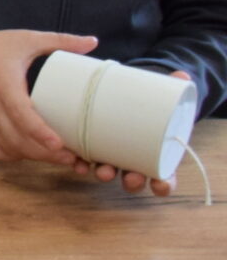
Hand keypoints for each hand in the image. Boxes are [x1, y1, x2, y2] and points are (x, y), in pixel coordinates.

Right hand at [0, 29, 94, 165]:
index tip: (58, 144)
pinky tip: (31, 152)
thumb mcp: (26, 39)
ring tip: (59, 158)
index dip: (39, 132)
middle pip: (16, 139)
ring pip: (8, 147)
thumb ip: (60, 41)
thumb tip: (93, 42)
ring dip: (33, 156)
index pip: (19, 114)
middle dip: (44, 153)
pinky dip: (14, 154)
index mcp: (3, 85)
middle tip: (72, 157)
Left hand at [69, 67, 193, 195]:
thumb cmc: (150, 102)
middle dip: (133, 181)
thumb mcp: (162, 95)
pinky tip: (77, 163)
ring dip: (105, 174)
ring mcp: (111, 156)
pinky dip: (80, 164)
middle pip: (134, 179)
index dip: (163, 184)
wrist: (126, 96)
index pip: (164, 177)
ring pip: (108, 171)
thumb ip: (172, 86)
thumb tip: (181, 75)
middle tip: (132, 177)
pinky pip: (83, 160)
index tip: (161, 184)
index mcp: (157, 154)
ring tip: (104, 171)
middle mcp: (133, 160)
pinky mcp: (89, 146)